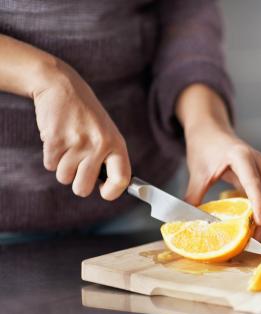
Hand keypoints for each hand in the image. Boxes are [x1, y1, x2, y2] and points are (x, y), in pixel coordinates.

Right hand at [32, 61, 130, 199]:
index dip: (112, 192)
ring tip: (68, 147)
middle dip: (77, 184)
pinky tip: (57, 139)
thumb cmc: (86, 115)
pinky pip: (50, 165)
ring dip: (62, 168)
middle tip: (78, 169)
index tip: (104, 192)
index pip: (121, 179)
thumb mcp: (106, 132)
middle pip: (83, 188)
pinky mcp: (55, 139)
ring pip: (64, 177)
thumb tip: (109, 189)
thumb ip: (109, 158)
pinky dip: (50, 157)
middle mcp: (99, 145)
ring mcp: (76, 142)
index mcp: (116, 144)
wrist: (61, 85)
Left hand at [184, 129, 260, 239]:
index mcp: (241, 156)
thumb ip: (194, 196)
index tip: (258, 222)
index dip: (258, 203)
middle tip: (256, 238)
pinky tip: (255, 223)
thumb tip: (188, 221)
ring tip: (256, 235)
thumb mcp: (197, 172)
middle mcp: (257, 160)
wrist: (210, 128)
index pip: (254, 182)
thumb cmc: (204, 145)